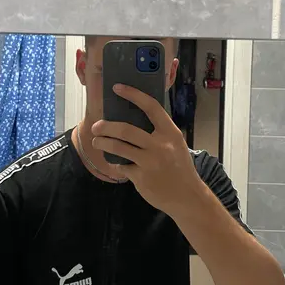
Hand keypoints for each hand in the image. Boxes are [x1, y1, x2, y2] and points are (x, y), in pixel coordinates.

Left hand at [91, 84, 202, 214]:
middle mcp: (160, 146)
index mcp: (170, 133)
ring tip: (97, 141)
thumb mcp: (175, 144)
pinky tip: (114, 162)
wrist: (187, 197)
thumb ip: (159, 132)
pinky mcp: (141, 178)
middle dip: (106, 126)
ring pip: (118, 147)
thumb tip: (133, 117)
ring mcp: (150, 162)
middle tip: (97, 126)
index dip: (133, 95)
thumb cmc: (179, 167)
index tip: (118, 88)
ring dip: (103, 143)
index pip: (151, 107)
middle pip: (126, 130)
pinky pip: (121, 166)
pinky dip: (115, 163)